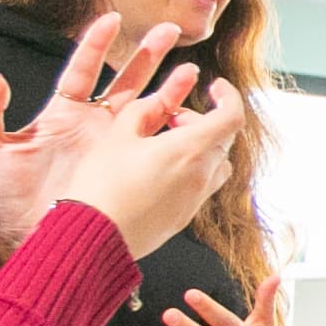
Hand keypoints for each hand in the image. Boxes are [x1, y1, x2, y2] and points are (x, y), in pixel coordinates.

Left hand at [0, 17, 190, 246]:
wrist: (29, 238)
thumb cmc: (6, 198)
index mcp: (62, 114)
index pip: (82, 70)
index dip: (97, 44)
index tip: (113, 18)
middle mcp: (92, 126)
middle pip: (125, 82)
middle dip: (147, 55)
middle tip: (170, 31)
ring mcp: (112, 148)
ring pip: (146, 110)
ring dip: (169, 91)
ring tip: (191, 74)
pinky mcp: (125, 170)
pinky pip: (153, 148)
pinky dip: (170, 135)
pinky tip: (191, 124)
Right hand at [57, 77, 247, 256]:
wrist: (93, 236)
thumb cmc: (102, 186)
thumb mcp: (117, 135)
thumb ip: (143, 111)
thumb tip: (158, 102)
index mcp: (190, 149)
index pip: (232, 116)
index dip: (229, 96)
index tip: (216, 88)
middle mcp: (201, 175)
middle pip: (222, 138)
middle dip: (202, 120)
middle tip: (171, 118)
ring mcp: (195, 199)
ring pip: (216, 163)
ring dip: (200, 146)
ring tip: (166, 145)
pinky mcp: (184, 217)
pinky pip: (201, 185)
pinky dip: (192, 169)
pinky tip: (159, 170)